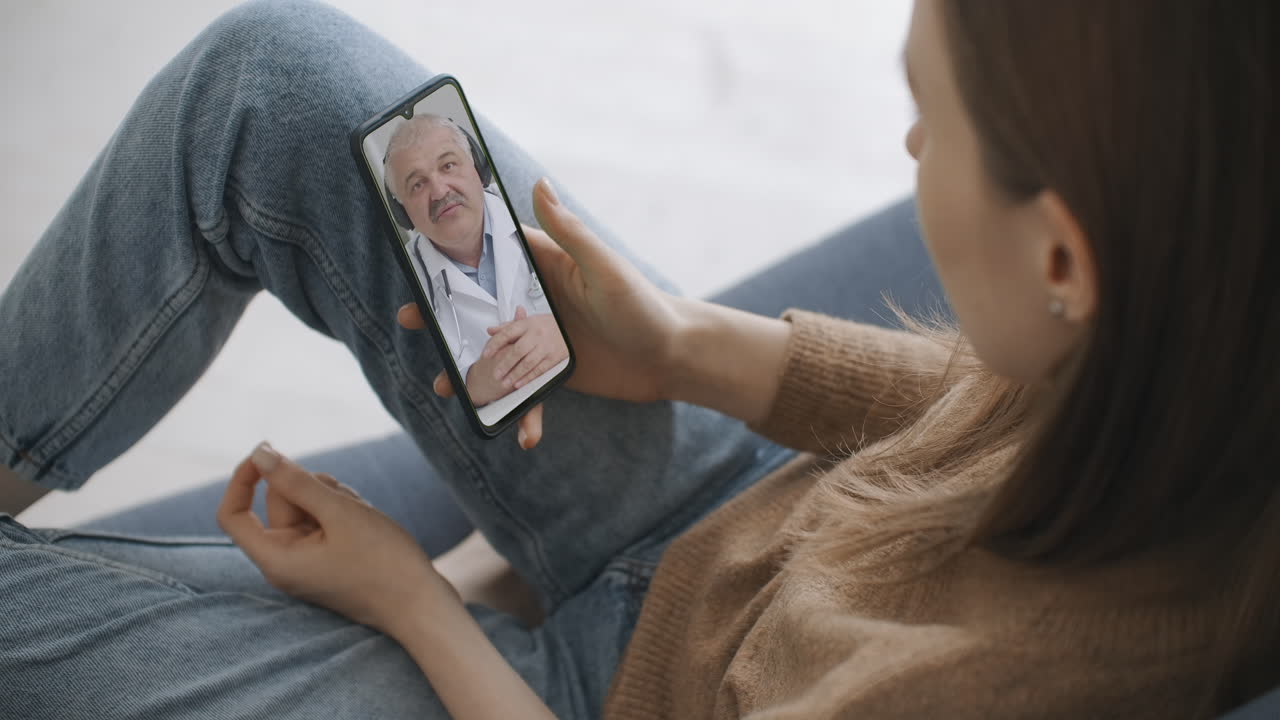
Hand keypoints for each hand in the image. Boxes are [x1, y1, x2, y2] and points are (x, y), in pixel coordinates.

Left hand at [217, 442, 457, 636]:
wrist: (422, 604)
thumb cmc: (383, 562)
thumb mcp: (340, 513)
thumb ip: (297, 481)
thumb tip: (260, 453)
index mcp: (277, 559)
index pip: (233, 514)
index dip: (243, 479)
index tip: (268, 452)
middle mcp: (286, 563)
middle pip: (278, 504)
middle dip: (308, 487)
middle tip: (343, 497)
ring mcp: (308, 561)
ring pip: (306, 507)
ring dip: (331, 498)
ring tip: (362, 514)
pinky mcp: (328, 558)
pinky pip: (323, 521)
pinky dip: (341, 511)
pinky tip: (367, 520)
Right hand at [397, 178, 683, 447]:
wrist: (676, 356)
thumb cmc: (644, 304)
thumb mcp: (604, 267)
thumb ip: (570, 231)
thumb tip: (540, 182)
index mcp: (545, 269)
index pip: (491, 256)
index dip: (453, 257)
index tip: (417, 262)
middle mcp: (538, 303)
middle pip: (479, 308)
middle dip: (443, 317)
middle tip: (411, 322)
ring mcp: (544, 341)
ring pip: (494, 356)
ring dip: (469, 373)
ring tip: (449, 389)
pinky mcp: (556, 374)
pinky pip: (528, 395)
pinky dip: (523, 415)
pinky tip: (523, 436)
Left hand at [481, 306, 569, 389]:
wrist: (569, 326)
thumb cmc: (546, 325)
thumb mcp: (527, 322)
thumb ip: (508, 326)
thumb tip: (490, 330)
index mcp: (527, 324)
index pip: (507, 333)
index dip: (495, 344)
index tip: (486, 354)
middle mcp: (536, 334)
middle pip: (518, 350)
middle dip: (505, 364)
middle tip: (496, 374)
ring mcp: (546, 346)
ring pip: (528, 362)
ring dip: (515, 374)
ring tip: (505, 382)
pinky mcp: (554, 357)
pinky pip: (540, 369)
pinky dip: (528, 378)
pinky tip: (519, 383)